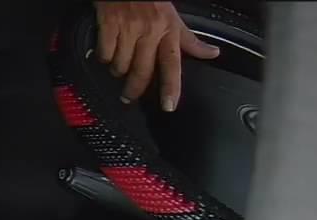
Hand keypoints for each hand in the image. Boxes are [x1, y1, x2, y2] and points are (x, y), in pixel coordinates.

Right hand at [93, 1, 219, 110]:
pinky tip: (108, 50)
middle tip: (129, 97)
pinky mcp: (108, 25)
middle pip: (142, 72)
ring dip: (118, 70)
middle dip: (134, 90)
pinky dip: (104, 57)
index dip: (171, 87)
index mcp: (168, 30)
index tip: (169, 106)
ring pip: (120, 66)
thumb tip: (212, 54)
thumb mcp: (174, 16)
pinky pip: (104, 54)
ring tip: (119, 64)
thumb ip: (189, 40)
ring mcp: (128, 28)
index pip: (172, 64)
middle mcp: (150, 31)